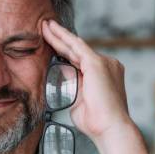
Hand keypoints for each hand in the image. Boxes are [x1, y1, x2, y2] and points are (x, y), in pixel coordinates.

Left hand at [41, 19, 132, 143]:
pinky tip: (52, 30)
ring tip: (44, 25)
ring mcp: (104, 62)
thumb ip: (70, 87)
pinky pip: (77, 45)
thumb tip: (59, 77)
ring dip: (59, 35)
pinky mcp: (97, 63)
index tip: (51, 45)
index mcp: (103, 75)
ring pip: (76, 45)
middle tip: (45, 26)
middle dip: (60, 39)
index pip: (80, 60)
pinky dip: (63, 37)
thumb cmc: (95, 122)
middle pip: (77, 50)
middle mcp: (107, 65)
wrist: (110, 128)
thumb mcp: (78, 101)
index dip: (64, 52)